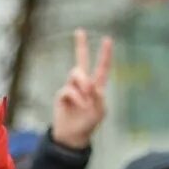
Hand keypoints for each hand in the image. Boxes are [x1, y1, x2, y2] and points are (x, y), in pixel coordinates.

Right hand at [50, 29, 111, 149]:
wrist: (73, 136)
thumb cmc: (88, 124)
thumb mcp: (100, 111)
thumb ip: (99, 97)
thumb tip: (90, 86)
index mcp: (96, 86)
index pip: (101, 67)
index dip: (105, 54)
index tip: (107, 39)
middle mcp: (83, 84)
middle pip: (81, 61)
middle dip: (80, 46)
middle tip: (79, 31)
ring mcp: (71, 88)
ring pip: (75, 73)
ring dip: (82, 82)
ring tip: (87, 95)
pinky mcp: (62, 95)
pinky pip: (68, 89)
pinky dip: (76, 96)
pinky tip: (80, 105)